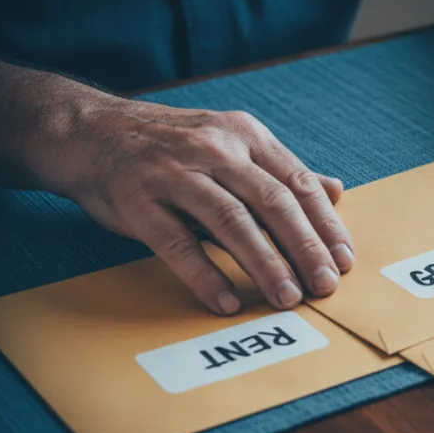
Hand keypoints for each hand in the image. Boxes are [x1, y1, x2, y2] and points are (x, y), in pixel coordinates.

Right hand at [34, 95, 352, 314]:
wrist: (89, 131)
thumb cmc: (170, 146)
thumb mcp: (231, 144)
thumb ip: (281, 171)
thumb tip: (336, 191)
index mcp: (245, 135)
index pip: (297, 183)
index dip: (325, 224)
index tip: (344, 260)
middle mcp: (214, 149)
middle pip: (272, 202)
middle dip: (304, 248)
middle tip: (324, 286)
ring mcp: (174, 173)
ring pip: (231, 222)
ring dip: (265, 264)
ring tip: (288, 297)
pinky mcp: (138, 201)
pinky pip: (178, 244)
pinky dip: (206, 275)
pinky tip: (228, 301)